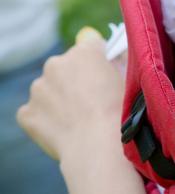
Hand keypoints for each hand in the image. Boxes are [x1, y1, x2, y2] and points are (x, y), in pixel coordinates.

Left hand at [16, 35, 124, 162]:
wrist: (99, 145)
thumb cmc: (121, 112)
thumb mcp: (128, 79)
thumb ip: (117, 63)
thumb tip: (112, 59)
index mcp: (83, 52)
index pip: (91, 48)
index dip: (100, 64)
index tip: (105, 79)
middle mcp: (55, 65)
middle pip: (65, 68)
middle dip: (75, 81)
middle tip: (92, 102)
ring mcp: (37, 89)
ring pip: (48, 91)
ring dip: (59, 100)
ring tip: (79, 120)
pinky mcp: (26, 113)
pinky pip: (35, 113)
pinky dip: (46, 120)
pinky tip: (64, 130)